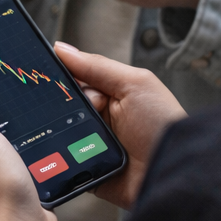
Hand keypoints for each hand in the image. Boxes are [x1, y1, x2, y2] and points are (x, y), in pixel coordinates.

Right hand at [55, 43, 186, 209]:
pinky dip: (57, 155)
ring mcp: (90, 144)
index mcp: (110, 94)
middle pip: (63, 105)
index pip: (75, 79)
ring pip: (57, 131)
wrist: (170, 170)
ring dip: (59, 129)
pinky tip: (60, 150)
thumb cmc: (163, 125)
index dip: (63, 77)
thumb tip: (62, 49)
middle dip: (63, 104)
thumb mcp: (134, 84)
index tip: (50, 76)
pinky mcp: (85, 169)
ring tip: (76, 131)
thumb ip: (97, 66)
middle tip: (83, 108)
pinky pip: (61, 160)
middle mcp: (99, 117)